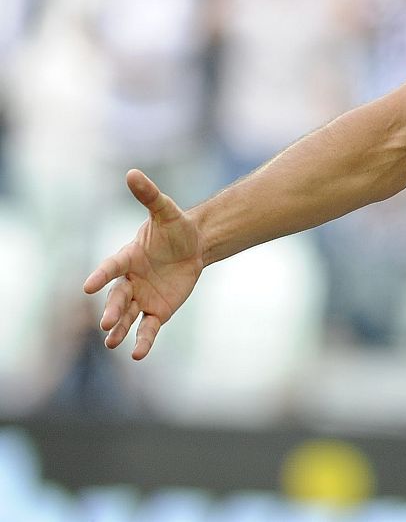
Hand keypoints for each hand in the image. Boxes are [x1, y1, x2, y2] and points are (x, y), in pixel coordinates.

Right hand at [82, 170, 203, 359]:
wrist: (195, 246)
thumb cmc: (175, 228)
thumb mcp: (166, 210)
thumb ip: (149, 195)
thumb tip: (132, 173)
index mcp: (127, 257)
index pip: (111, 267)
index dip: (100, 275)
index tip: (87, 286)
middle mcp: (130, 280)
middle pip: (117, 297)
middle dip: (111, 310)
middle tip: (105, 323)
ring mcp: (141, 297)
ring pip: (127, 316)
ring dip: (120, 330)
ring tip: (112, 343)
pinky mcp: (156, 311)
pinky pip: (147, 328)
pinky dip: (143, 341)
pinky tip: (138, 355)